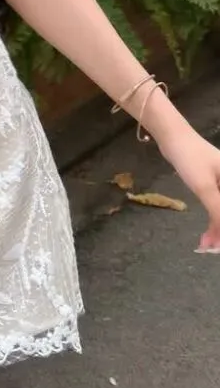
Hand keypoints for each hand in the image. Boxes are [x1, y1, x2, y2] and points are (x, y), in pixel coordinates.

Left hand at [162, 126, 219, 250]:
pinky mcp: (215, 186)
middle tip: (211, 249)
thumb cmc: (191, 159)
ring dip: (218, 230)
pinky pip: (219, 208)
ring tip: (205, 246)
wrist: (173, 137)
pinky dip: (214, 222)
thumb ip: (219, 212)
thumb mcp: (206, 188)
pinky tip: (206, 235)